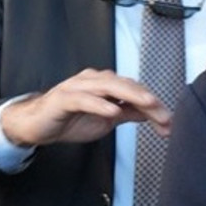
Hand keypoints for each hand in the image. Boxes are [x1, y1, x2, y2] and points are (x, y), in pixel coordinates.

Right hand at [0, 68, 172, 146]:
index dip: (153, 105)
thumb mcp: (106, 120)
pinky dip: (99, 103)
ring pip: (109, 86)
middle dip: (148, 99)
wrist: (37, 125)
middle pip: (126, 85)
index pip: (135, 90)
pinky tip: (112, 110)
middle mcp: (94, 80)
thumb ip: (127, 113)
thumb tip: (150, 113)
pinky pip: (83, 99)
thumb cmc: (70, 119)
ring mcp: (78, 87)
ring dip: (130, 95)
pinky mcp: (63, 98)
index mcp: (105, 84)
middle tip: (164, 115)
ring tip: (148, 103)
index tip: (168, 122)